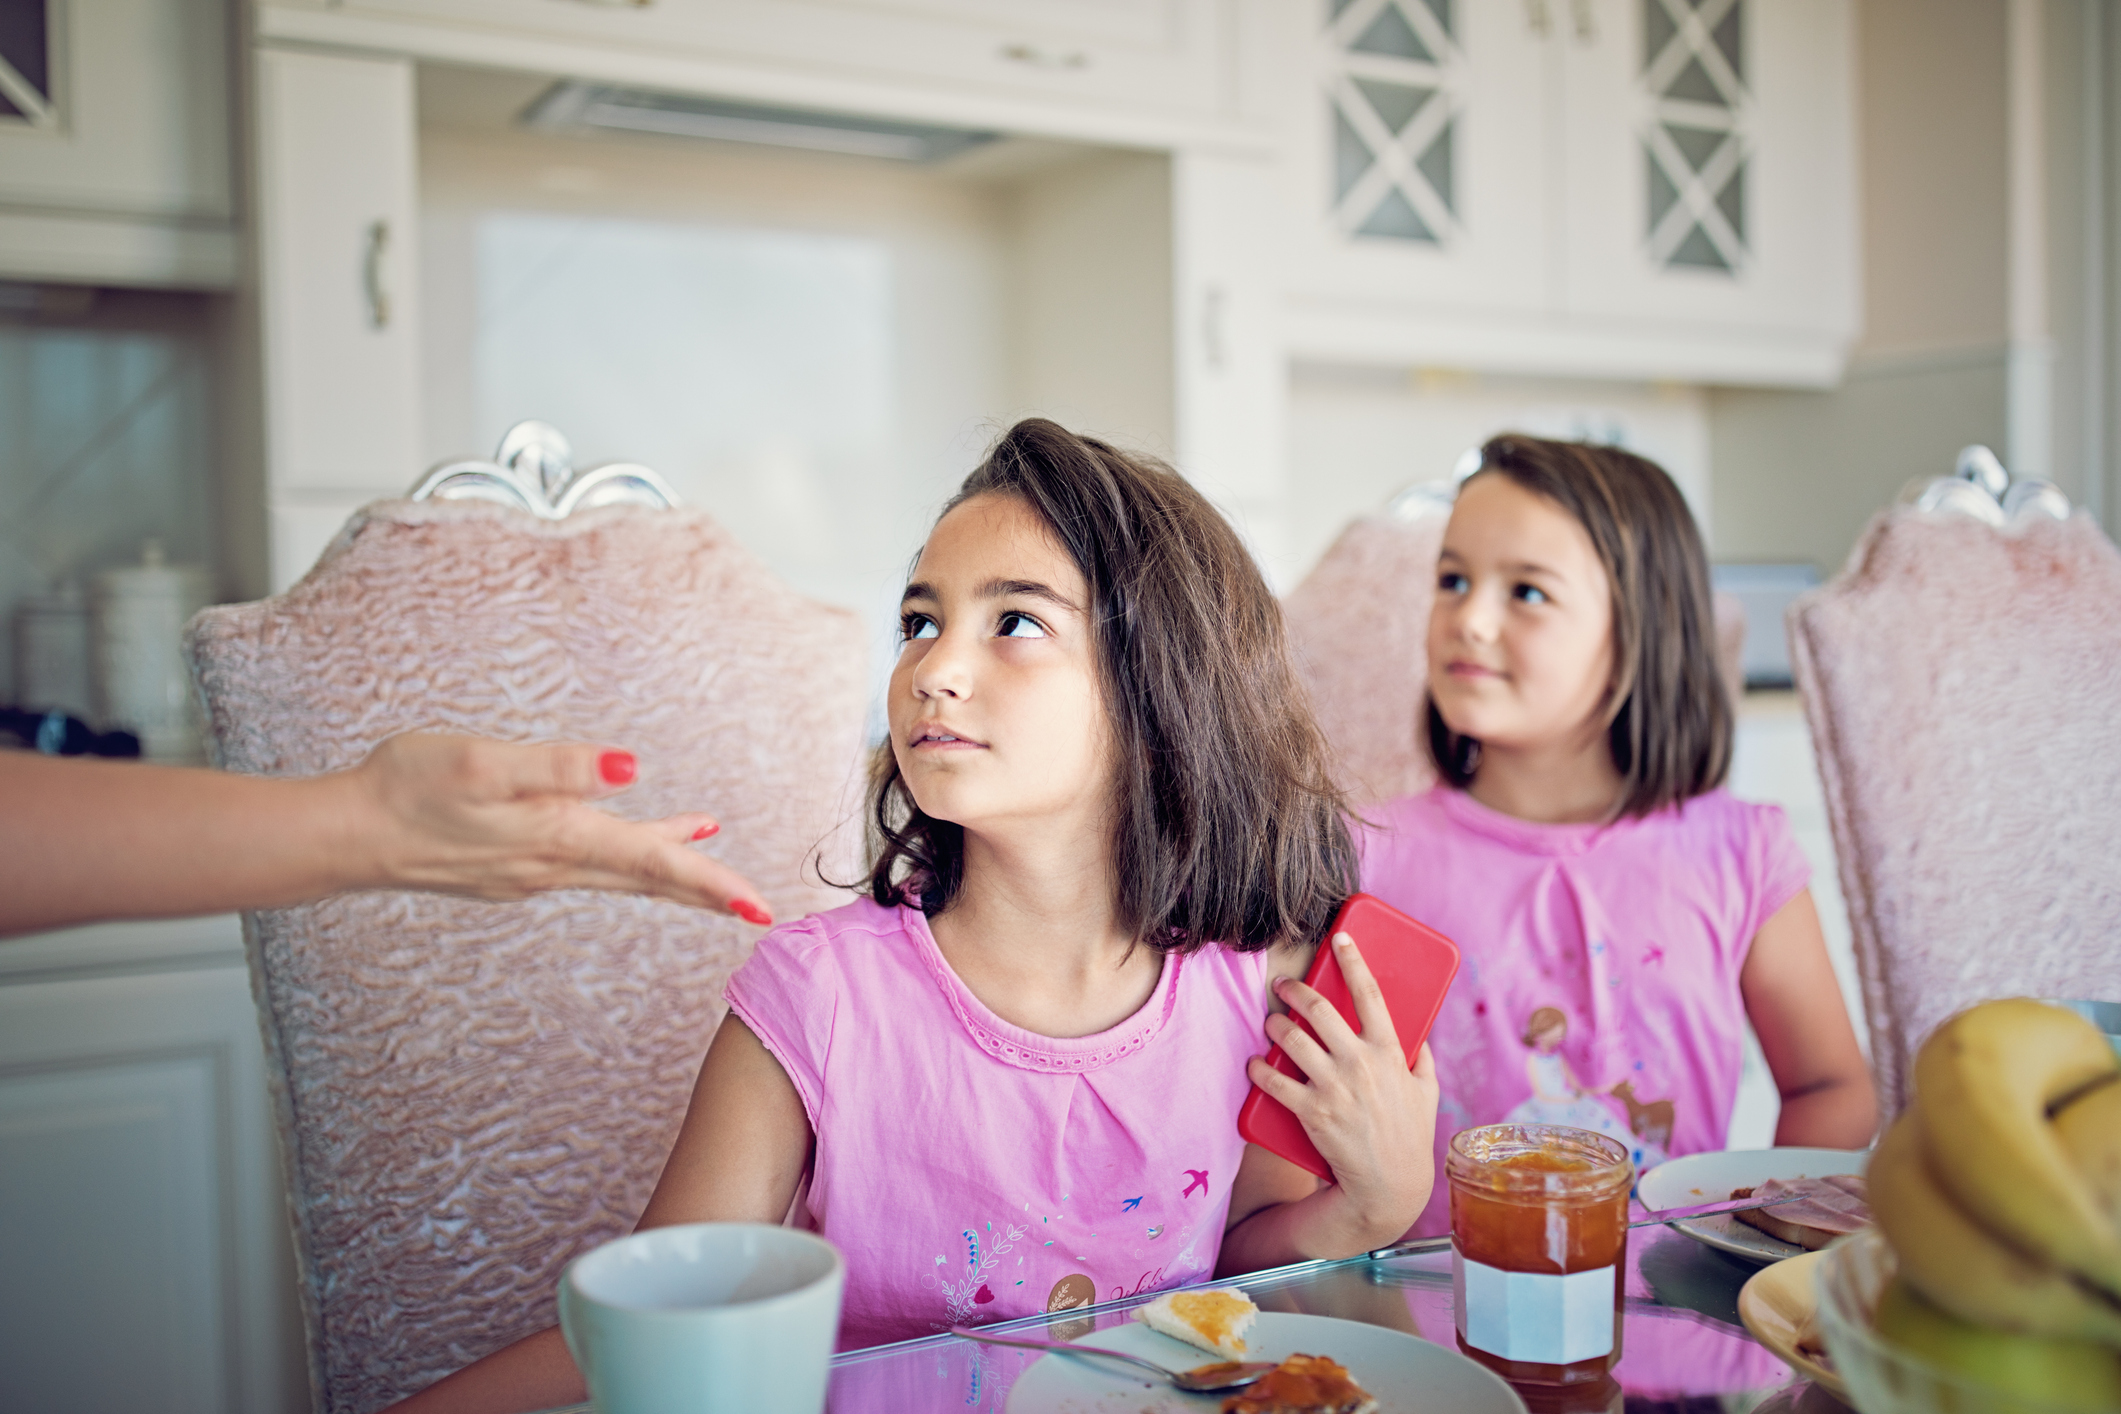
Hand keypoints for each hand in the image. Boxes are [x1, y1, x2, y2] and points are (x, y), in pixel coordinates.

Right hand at [343, 733, 773, 921]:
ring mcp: (534, 871)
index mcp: (560, 836)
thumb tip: (633, 767)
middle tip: (760, 909)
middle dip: (708, 890)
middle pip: (649, 879)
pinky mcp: (513, 868)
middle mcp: (554, 864)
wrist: (348, 833)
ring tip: (709, 847)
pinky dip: (624, 857)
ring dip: (669, 867)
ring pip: (620, 873)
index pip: (655, 862)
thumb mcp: (486, 762)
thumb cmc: (410, 787)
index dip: (712, 882)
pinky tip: (625, 838)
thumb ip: (560, 766)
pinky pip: (589, 868)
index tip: (760, 909)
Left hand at [1245, 932, 1438, 1244]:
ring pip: (1292, 1040)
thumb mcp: (1427, 1093)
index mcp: (1390, 1052)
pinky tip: (1254, 1064)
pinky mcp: (1312, 1111)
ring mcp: (1335, 1086)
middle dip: (1295, 990)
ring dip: (1275, 1025)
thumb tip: (1419, 1037)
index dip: (1353, 961)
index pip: (1371, 994)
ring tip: (1270, 1022)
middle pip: (1320, 1010)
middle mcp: (1361, 1063)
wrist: (1389, 1185)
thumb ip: (1422, 1061)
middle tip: (1283, 986)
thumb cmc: (1410, 1137)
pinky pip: (1275, 1081)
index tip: (1339, 937)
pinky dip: (1259, 1070)